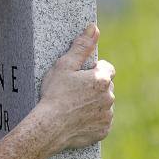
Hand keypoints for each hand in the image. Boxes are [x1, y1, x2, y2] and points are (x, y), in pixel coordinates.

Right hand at [37, 24, 114, 150]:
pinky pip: (102, 122)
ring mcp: (107, 115)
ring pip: (104, 104)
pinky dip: (93, 120)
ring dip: (94, 103)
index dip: (93, 70)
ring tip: (74, 106)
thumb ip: (81, 46)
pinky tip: (78, 119)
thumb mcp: (64, 66)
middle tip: (74, 92)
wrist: (49, 127)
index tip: (80, 76)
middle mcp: (109, 97)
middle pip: (106, 86)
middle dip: (94, 87)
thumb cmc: (55, 94)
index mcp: (102, 79)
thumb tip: (94, 27)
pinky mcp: (103, 130)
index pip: (107, 68)